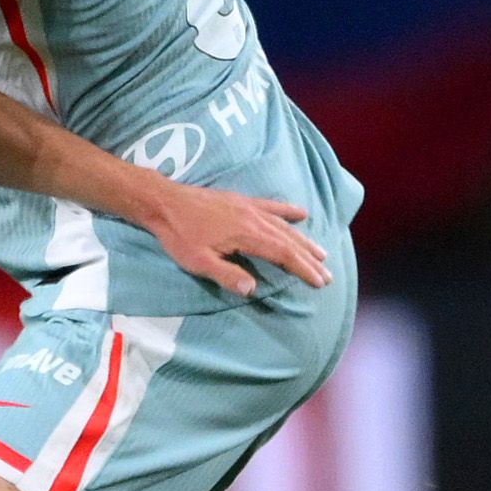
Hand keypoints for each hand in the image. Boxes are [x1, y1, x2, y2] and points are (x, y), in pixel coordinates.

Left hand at [140, 185, 330, 297]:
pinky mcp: (241, 200)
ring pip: (285, 225)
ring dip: (304, 240)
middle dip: (309, 259)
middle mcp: (255, 219)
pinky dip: (289, 210)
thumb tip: (252, 289)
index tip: (319, 282)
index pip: (284, 255)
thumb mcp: (197, 261)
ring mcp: (249, 207)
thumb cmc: (178, 235)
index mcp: (247, 235)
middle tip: (327, 274)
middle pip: (290, 241)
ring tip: (321, 253)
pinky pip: (272, 206)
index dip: (303, 269)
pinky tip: (302, 214)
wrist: (164, 202)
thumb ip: (226, 275)